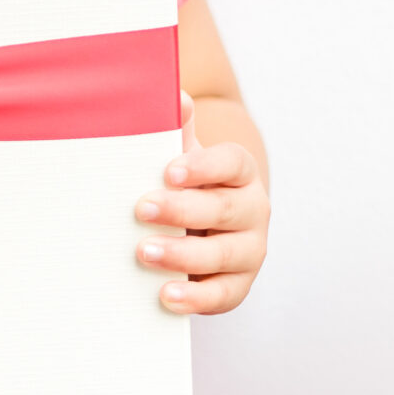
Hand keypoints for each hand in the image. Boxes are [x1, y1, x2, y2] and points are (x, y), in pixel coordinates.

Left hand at [135, 89, 268, 313]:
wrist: (198, 225)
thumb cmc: (183, 184)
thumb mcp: (179, 155)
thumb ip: (175, 128)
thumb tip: (176, 96)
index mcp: (239, 172)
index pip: (231, 163)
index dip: (203, 167)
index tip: (168, 171)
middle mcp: (253, 210)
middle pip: (224, 208)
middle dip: (182, 210)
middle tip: (140, 208)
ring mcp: (250, 250)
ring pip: (224, 253)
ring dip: (183, 254)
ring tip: (144, 252)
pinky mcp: (238, 285)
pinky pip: (223, 295)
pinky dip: (196, 298)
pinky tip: (166, 295)